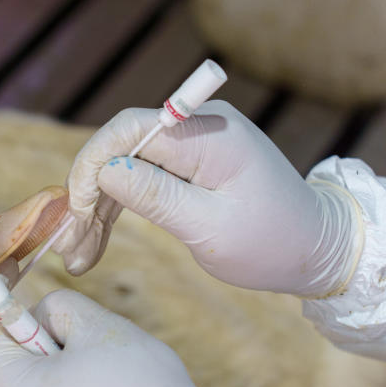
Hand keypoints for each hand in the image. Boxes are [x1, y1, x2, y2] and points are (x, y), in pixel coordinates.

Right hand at [54, 101, 361, 295]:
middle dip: (88, 197)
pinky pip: (136, 181)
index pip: (128, 129)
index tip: (79, 210)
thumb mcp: (211, 228)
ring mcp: (189, 144)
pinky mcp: (185, 165)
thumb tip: (105, 170)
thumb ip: (157, 196)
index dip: (93, 164)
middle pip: (118, 150)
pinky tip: (93, 246)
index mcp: (207, 134)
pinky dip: (114, 212)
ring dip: (95, 212)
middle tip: (70, 248)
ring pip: (120, 169)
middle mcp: (194, 127)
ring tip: (78, 258)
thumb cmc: (271, 243)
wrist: (315, 248)